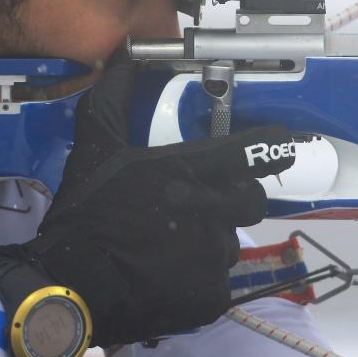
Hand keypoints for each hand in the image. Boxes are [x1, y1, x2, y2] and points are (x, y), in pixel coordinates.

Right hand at [0, 58, 295, 346]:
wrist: (72, 284)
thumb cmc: (86, 212)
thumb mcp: (95, 149)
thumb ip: (113, 102)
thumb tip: (123, 61)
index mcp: (187, 171)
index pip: (249, 153)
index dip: (272, 146)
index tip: (285, 143)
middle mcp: (209, 210)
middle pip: (252, 200)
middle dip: (238, 199)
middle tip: (208, 204)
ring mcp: (213, 255)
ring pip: (230, 243)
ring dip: (209, 241)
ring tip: (171, 247)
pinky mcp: (210, 295)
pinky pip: (216, 283)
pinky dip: (197, 280)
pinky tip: (166, 276)